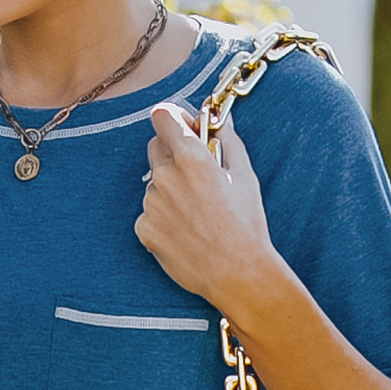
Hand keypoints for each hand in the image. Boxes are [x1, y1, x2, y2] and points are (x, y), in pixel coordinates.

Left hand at [134, 104, 278, 304]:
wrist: (237, 272)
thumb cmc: (246, 224)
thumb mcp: (244, 174)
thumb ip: (227, 140)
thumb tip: (219, 120)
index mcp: (191, 158)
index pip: (163, 117)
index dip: (173, 120)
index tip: (182, 127)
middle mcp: (165, 177)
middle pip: (155, 148)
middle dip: (172, 154)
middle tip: (196, 174)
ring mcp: (151, 204)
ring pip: (155, 185)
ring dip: (170, 190)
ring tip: (198, 214)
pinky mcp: (144, 228)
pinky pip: (150, 213)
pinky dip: (163, 218)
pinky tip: (187, 232)